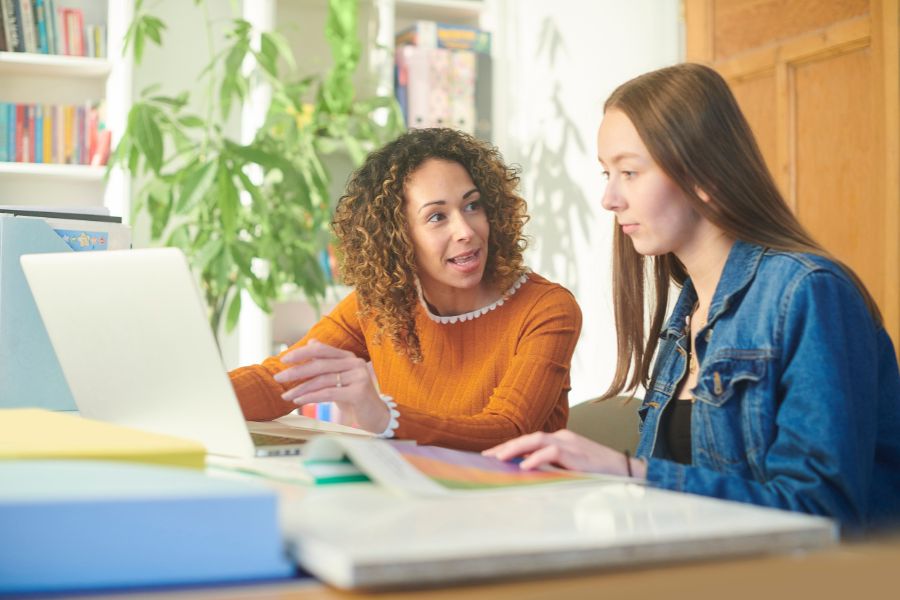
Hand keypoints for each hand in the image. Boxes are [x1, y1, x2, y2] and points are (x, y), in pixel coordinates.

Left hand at [273, 339, 388, 433]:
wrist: (376, 416)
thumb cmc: (354, 397)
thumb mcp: (339, 378)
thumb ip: (326, 362)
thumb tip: (311, 343)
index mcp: (348, 357)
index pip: (322, 349)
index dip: (302, 353)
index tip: (284, 359)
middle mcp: (355, 363)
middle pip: (320, 364)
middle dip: (296, 371)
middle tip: (278, 377)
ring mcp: (358, 376)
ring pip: (322, 380)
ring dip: (300, 389)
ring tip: (286, 395)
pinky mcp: (359, 392)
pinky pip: (328, 393)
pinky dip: (311, 397)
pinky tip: (299, 401)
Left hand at [482, 429, 645, 478]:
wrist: (629, 472)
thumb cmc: (601, 473)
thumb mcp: (573, 468)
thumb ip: (554, 467)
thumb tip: (528, 474)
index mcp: (562, 440)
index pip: (531, 441)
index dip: (511, 447)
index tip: (493, 456)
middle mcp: (564, 438)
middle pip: (530, 437)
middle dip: (507, 447)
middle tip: (488, 457)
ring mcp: (572, 444)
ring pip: (537, 439)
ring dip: (516, 449)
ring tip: (500, 459)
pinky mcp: (578, 455)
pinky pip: (553, 452)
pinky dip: (537, 458)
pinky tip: (524, 466)